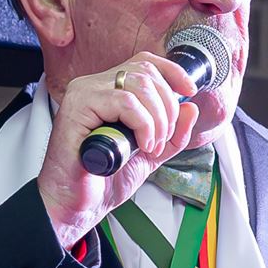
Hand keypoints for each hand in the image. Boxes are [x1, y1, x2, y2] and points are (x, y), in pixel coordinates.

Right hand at [37, 53, 199, 247]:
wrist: (77, 204)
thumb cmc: (103, 179)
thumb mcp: (151, 154)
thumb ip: (173, 134)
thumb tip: (191, 107)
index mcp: (109, 90)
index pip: (145, 62)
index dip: (172, 72)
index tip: (189, 92)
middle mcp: (94, 85)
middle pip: (146, 73)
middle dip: (168, 107)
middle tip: (163, 138)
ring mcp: (84, 93)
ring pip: (139, 85)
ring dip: (157, 119)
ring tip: (151, 145)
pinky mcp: (78, 106)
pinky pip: (124, 103)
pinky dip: (143, 124)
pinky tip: (141, 144)